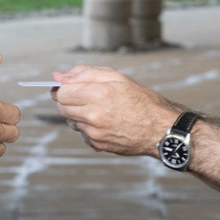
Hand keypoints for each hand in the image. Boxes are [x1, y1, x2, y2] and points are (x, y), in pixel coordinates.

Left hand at [51, 65, 178, 155]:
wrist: (161, 129)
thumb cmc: (142, 100)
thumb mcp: (117, 77)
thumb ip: (84, 74)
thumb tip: (58, 76)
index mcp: (97, 95)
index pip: (61, 92)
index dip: (64, 88)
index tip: (70, 87)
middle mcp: (93, 116)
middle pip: (62, 108)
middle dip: (69, 101)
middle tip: (87, 97)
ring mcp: (94, 133)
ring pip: (71, 122)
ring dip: (79, 115)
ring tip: (100, 109)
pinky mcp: (98, 145)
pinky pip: (82, 134)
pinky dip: (88, 128)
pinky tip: (106, 123)